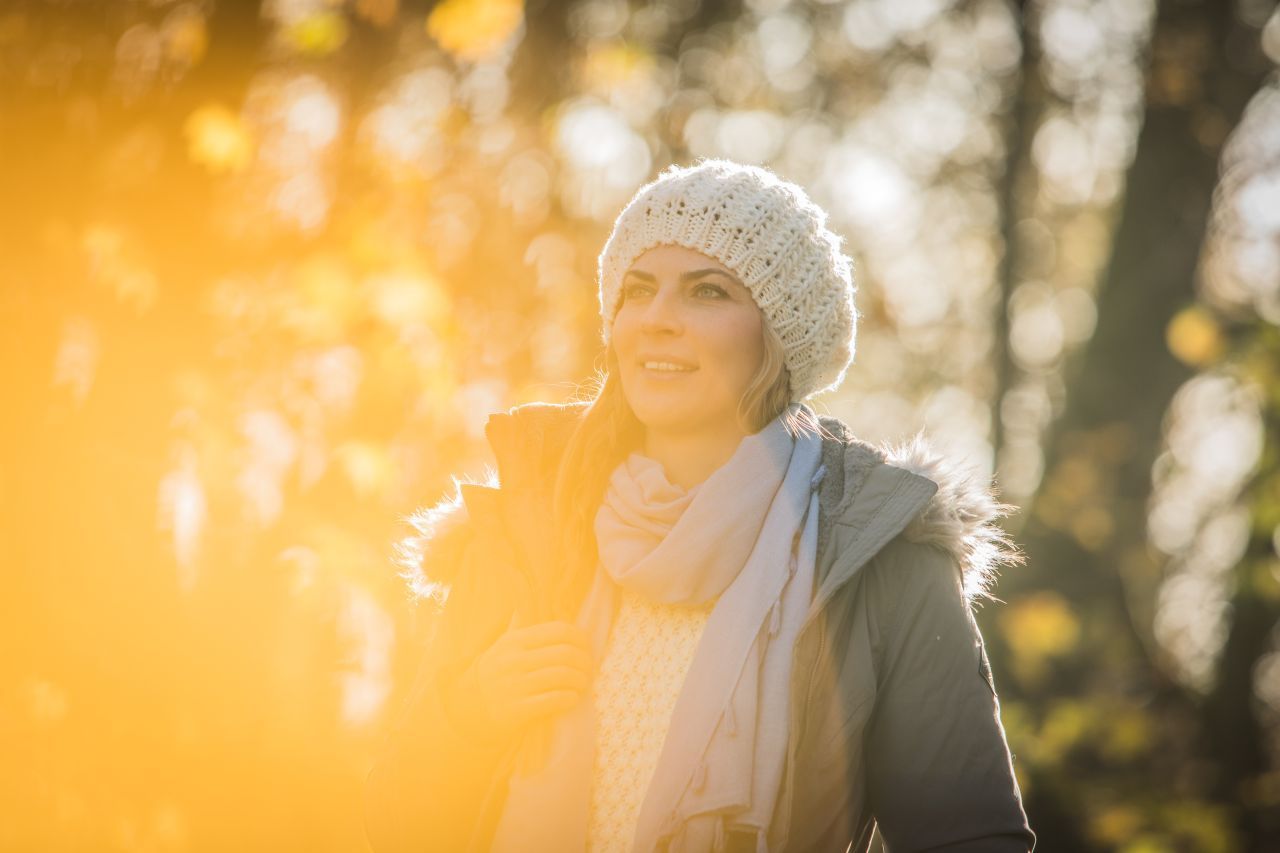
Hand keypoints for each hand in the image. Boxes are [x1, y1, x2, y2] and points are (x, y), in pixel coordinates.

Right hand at [442, 620, 594, 741]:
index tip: (587, 648)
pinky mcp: (519, 709)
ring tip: (583, 683)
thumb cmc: (495, 672)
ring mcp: (516, 685)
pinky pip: (554, 700)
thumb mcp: (502, 646)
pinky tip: (573, 698)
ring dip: (580, 681)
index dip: (581, 639)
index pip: (559, 631)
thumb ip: (517, 627)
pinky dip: (570, 698)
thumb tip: (521, 606)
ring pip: (563, 676)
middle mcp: (515, 660)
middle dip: (585, 662)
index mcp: (516, 641)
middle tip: (589, 669)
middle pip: (566, 654)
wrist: (469, 706)